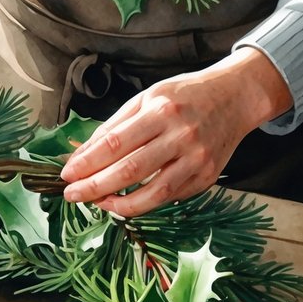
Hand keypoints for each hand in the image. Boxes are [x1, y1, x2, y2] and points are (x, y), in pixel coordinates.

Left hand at [60, 47, 292, 216]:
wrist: (235, 98)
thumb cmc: (184, 97)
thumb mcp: (146, 99)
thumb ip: (113, 126)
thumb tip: (80, 154)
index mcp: (160, 110)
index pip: (114, 143)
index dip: (87, 163)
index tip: (67, 174)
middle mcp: (181, 135)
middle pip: (129, 171)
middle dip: (94, 187)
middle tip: (72, 194)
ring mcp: (196, 159)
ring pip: (151, 194)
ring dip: (117, 204)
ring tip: (97, 203)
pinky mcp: (206, 177)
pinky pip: (169, 197)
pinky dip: (143, 203)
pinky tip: (124, 201)